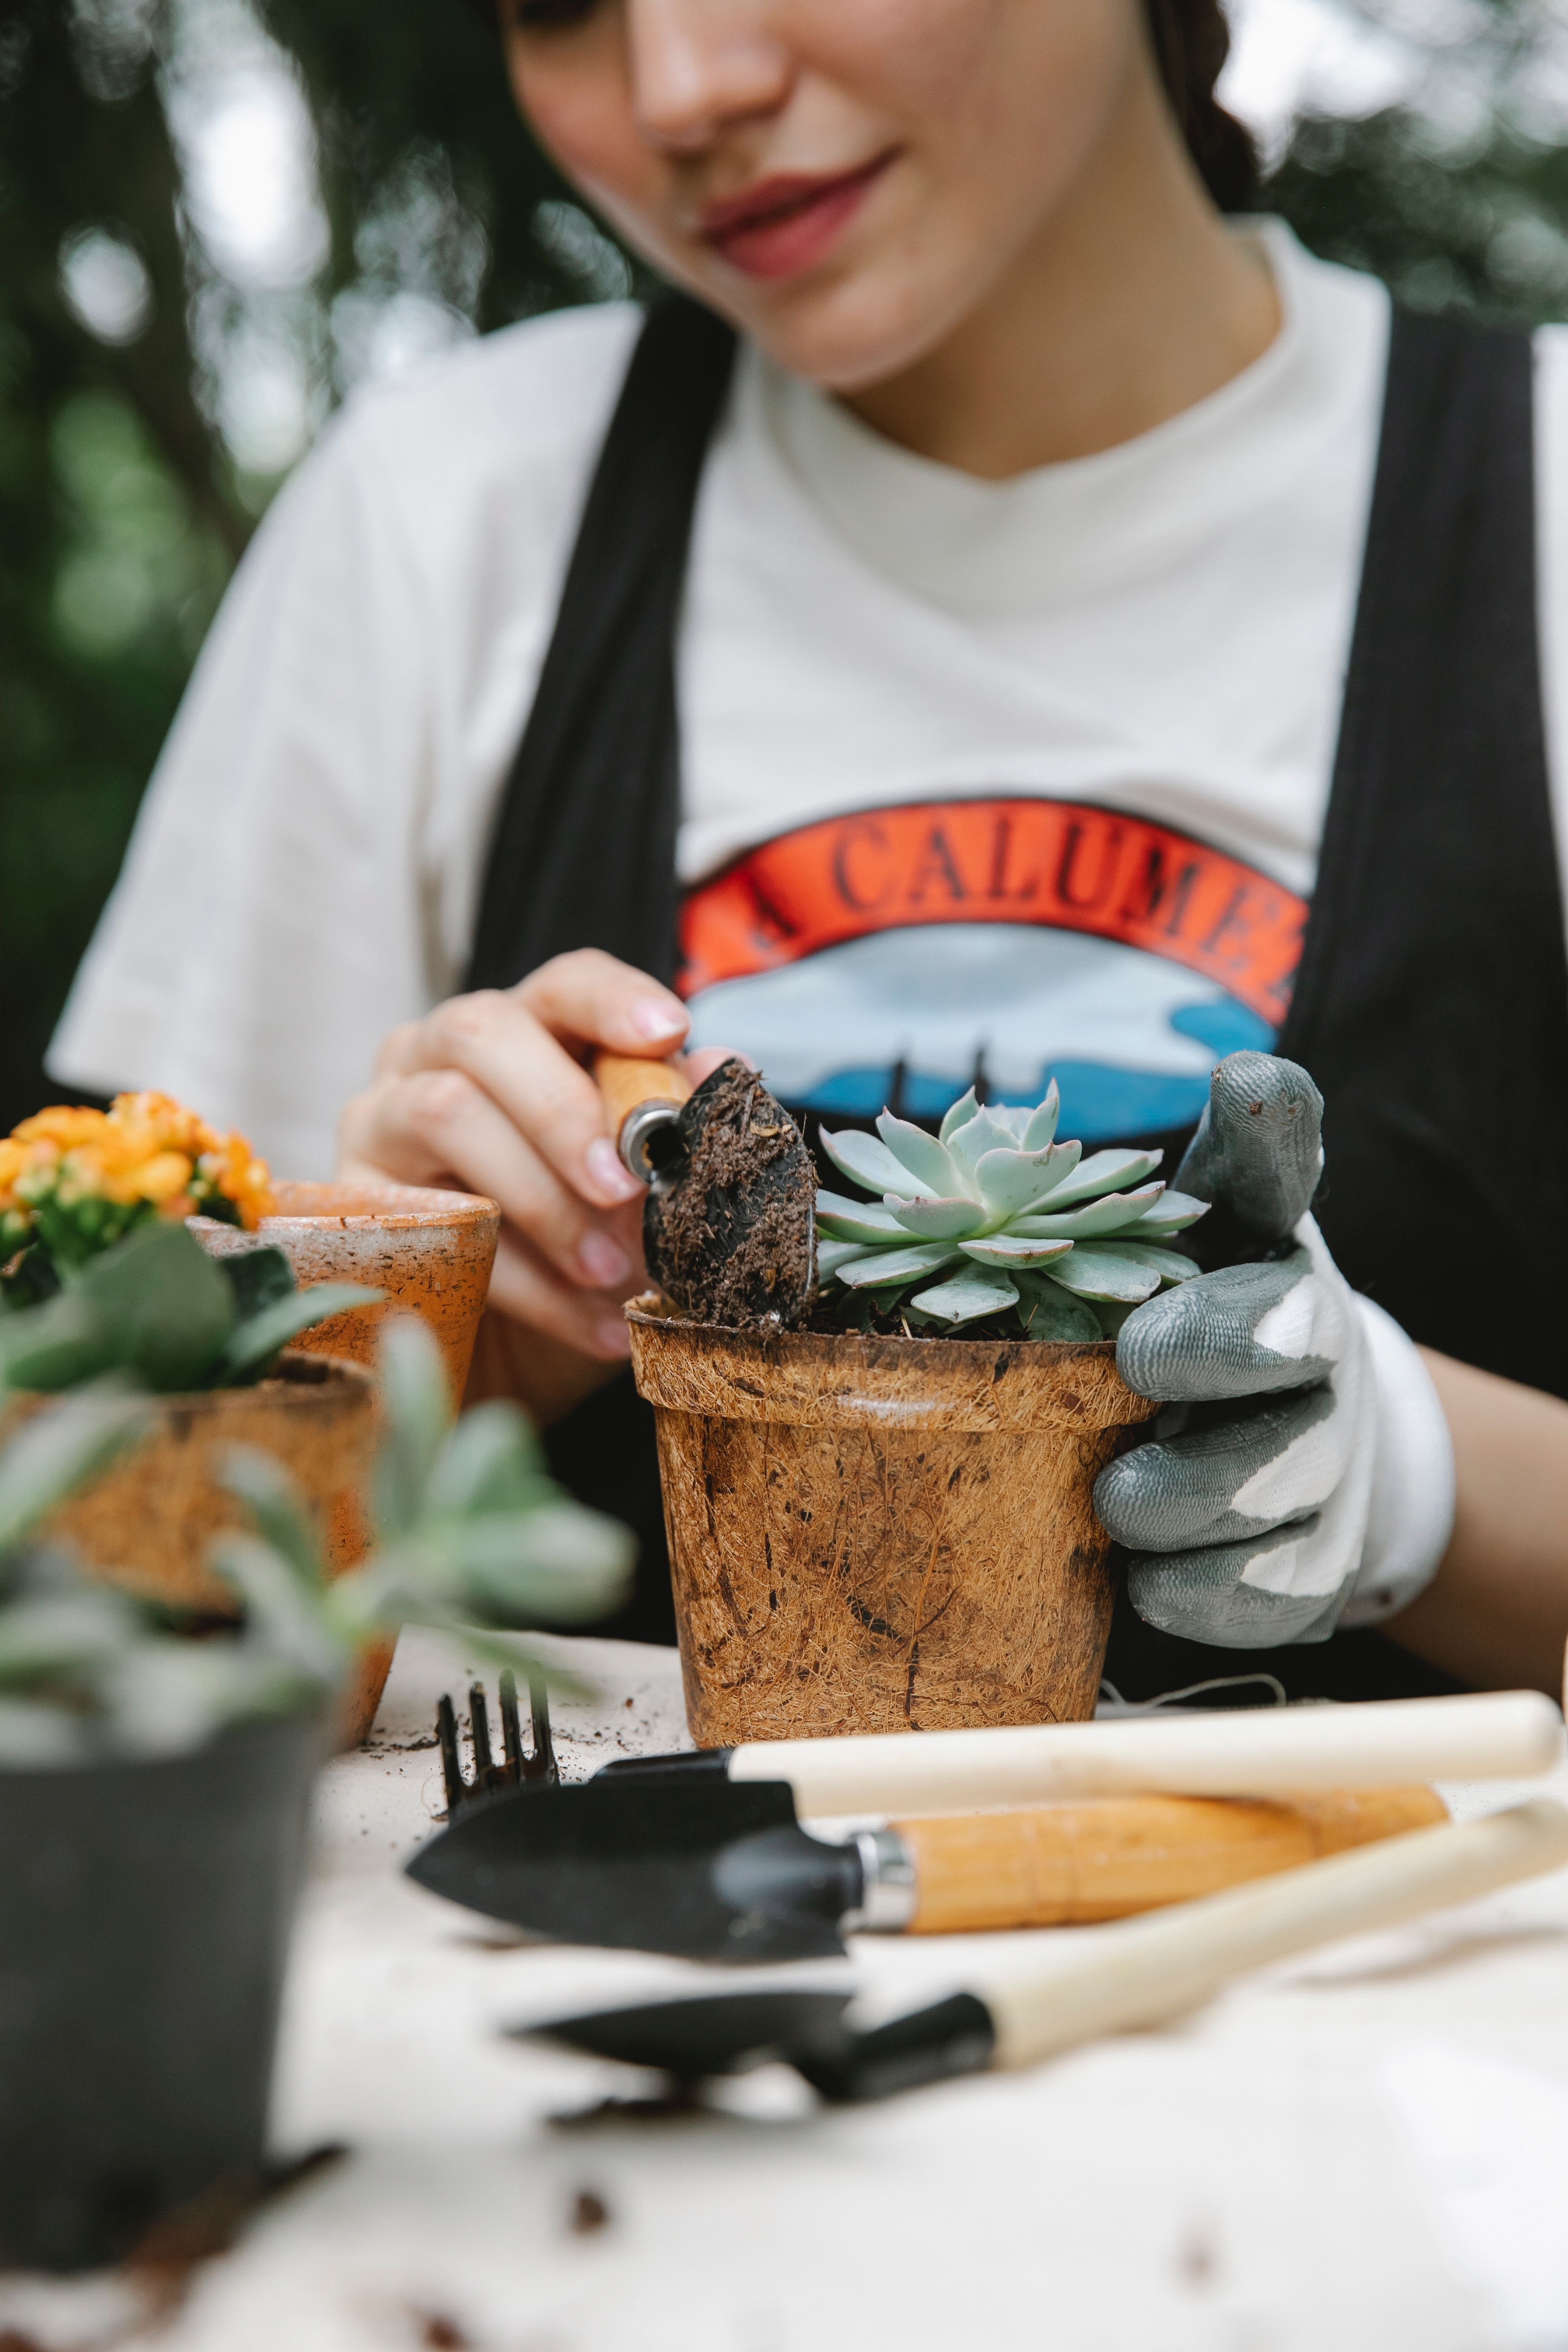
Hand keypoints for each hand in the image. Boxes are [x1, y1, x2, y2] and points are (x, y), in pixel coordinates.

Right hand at [338, 950, 730, 1368]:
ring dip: (541, 1200)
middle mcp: (437, 1054)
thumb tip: (718, 1063)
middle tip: (624, 1187)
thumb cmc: (583, 1244)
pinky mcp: (355, 1197)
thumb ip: (675, 1123)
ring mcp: (382, 1117)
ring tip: (612, 1273)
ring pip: (445, 1112)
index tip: (668, 1031)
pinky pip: (432, 1219)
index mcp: (525, 1032)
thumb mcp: (642, 1191)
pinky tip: (591, 1324)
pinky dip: (523, 1280)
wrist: (517, 1353)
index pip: (563, 984)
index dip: (612, 1000)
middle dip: (562, 1108)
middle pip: (482, 1031)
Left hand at [1093, 1052, 1453, 1647]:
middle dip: (1216, 1350)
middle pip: (1293, 1343)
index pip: (1280, 1180)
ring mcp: (1325, 1462)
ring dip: (1191, 1496)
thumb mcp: (1195, 1234)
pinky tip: (1147, 1584)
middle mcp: (1317, 1348)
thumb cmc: (1193, 1316)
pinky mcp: (1311, 1566)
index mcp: (1269, 1246)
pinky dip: (1203, 1593)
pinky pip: (1269, 1594)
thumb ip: (1220, 1163)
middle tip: (1134, 1368)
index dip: (1266, 1145)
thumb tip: (1255, 1075)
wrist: (1272, 1443)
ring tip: (1118, 1500)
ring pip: (1275, 1488)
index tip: (1222, 1142)